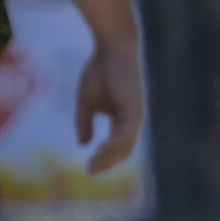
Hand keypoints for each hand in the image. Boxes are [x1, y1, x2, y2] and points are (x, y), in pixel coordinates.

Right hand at [74, 39, 145, 174]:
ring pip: (126, 146)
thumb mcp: (86, 102)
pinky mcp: (136, 110)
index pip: (116, 146)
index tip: (88, 168)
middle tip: (90, 172)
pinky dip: (114, 145)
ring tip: (93, 166)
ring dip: (109, 158)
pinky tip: (101, 150)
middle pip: (123, 151)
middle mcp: (132, 120)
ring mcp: (136, 116)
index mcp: (122, 119)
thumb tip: (83, 145)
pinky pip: (127, 134)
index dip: (103, 159)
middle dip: (106, 163)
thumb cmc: (100, 70)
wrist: (111, 48)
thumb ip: (85, 123)